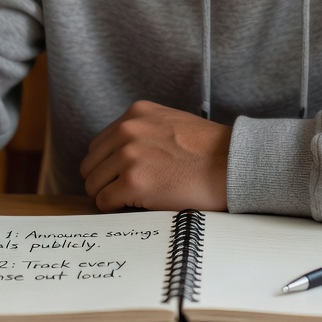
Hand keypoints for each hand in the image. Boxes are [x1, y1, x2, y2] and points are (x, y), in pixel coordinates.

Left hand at [80, 101, 231, 211]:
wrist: (230, 163)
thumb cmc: (206, 149)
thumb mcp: (168, 122)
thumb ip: (141, 131)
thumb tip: (116, 154)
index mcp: (135, 113)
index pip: (99, 145)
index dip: (109, 165)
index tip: (124, 176)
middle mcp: (127, 129)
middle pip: (90, 165)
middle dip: (105, 181)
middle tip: (127, 192)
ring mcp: (128, 155)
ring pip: (93, 185)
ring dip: (110, 195)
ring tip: (135, 199)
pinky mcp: (133, 182)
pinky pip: (104, 202)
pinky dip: (117, 208)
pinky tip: (139, 205)